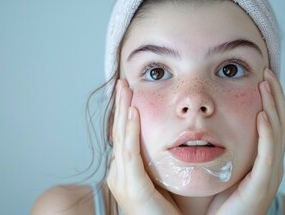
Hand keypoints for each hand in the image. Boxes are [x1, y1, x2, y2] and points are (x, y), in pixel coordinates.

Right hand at [107, 79, 181, 214]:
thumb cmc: (165, 213)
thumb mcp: (159, 183)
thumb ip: (156, 165)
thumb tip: (162, 147)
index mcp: (124, 172)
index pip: (124, 137)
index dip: (126, 114)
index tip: (131, 94)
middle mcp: (118, 174)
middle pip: (119, 132)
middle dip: (122, 106)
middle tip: (124, 83)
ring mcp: (122, 180)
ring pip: (122, 137)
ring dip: (124, 111)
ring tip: (126, 90)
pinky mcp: (132, 186)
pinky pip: (131, 153)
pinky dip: (131, 131)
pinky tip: (134, 113)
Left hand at [212, 68, 284, 214]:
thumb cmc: (215, 198)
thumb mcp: (220, 164)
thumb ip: (218, 144)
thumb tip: (201, 121)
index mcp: (262, 158)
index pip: (272, 121)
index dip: (270, 99)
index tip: (260, 77)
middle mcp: (271, 163)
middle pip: (281, 122)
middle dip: (275, 95)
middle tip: (265, 72)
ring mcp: (269, 173)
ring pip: (278, 133)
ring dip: (273, 106)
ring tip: (265, 84)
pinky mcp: (262, 184)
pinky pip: (268, 154)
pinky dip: (267, 133)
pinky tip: (262, 115)